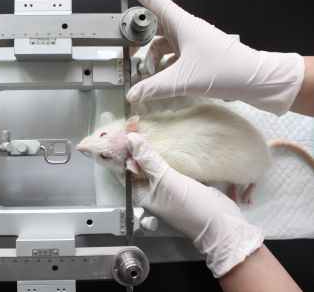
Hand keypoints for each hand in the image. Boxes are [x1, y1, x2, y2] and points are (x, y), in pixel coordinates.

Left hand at [127, 133, 263, 277]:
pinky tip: (169, 139)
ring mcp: (167, 185)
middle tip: (137, 124)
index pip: (124, 168)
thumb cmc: (191, 206)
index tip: (124, 130)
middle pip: (139, 164)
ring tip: (150, 127)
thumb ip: (148, 160)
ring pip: (155, 163)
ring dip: (154, 148)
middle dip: (138, 147)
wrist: (222, 222)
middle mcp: (150, 189)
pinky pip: (170, 164)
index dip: (123, 150)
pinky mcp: (182, 180)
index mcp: (140, 192)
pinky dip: (168, 152)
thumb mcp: (166, 180)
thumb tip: (130, 139)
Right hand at [128, 0, 304, 115]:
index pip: (155, 2)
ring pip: (163, 45)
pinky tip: (160, 80)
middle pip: (155, 28)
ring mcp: (191, 42)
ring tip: (147, 75)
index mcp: (183, 25)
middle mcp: (186, 30)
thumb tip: (133, 94)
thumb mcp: (183, 80)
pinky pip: (172, 57)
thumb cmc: (226, 70)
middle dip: (141, 40)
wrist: (253, 80)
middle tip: (128, 50)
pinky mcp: (196, 55)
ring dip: (152, 59)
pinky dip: (164, 67)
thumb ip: (154, 88)